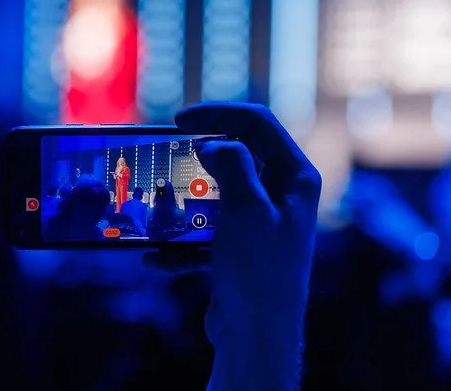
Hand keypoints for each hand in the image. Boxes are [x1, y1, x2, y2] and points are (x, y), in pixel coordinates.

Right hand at [175, 102, 320, 390]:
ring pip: (215, 196)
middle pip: (235, 157)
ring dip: (184, 205)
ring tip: (156, 213)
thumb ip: (231, 164)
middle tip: (166, 158)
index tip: (178, 120)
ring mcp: (261, 224)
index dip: (218, 114)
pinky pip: (206, 233)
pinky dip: (181, 243)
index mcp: (294, 177)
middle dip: (197, 161)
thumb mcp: (246, 208)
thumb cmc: (260, 270)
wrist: (257, 336)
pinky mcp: (241, 250)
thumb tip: (214, 144)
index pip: (258, 124)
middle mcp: (282, 196)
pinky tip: (157, 258)